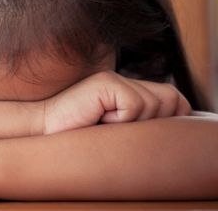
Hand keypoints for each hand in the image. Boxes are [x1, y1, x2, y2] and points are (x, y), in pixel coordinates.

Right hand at [43, 71, 191, 133]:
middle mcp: (124, 80)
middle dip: (152, 122)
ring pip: (153, 105)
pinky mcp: (106, 82)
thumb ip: (140, 123)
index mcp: (128, 91)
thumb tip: (174, 126)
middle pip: (171, 99)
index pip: (174, 99)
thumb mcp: (116, 133)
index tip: (140, 132)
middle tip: (118, 128)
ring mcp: (115, 79)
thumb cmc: (76, 138)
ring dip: (132, 123)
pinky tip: (98, 118)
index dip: (171, 118)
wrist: (42, 132)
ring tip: (105, 124)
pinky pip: (134, 105)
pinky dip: (119, 119)